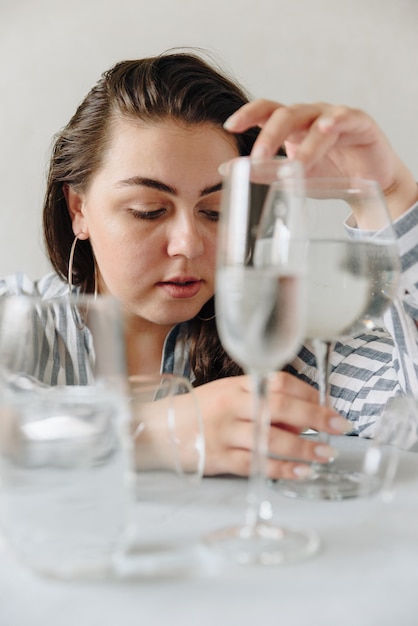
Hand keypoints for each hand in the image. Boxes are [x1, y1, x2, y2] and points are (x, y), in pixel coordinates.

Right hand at [194, 372, 351, 478]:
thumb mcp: (227, 395)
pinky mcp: (219, 458)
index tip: (327, 405)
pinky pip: (256, 464)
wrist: (158, 429)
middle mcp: (231, 405)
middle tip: (340, 425)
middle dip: (314, 415)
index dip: (306, 392)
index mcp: (235, 385)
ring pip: (270, 437)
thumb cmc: (198, 411)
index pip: (277, 382)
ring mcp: (224, 432)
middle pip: (278, 406)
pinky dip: (281, 468)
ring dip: (304, 447)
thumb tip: (298, 421)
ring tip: (326, 453)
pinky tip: (300, 472)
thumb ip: (259, 402)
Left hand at [225, 100, 417, 220]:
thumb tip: (228, 170)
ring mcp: (336, 116)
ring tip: (295, 167)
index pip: (267, 111)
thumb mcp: (295, 175)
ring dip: (303, 145)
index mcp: (293, 125)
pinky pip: (347, 117)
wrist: (372, 184)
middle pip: (286, 114)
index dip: (248, 114)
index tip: (230, 126)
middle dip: (270, 136)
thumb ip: (266, 171)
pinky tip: (327, 126)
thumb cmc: (332, 174)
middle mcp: (312, 115)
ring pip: (315, 121)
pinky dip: (337, 120)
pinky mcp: (360, 124)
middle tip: (258, 159)